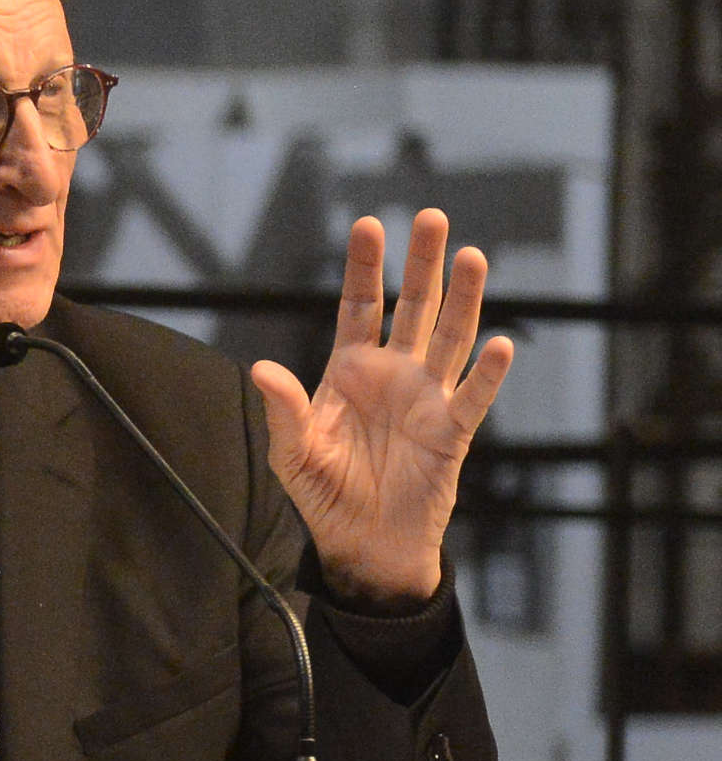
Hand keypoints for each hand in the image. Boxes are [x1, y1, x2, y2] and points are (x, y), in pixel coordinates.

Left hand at [250, 209, 513, 608]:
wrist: (362, 544)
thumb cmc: (325, 494)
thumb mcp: (292, 452)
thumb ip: (284, 409)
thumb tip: (262, 369)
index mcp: (350, 371)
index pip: (361, 307)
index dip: (366, 268)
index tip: (369, 223)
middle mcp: (393, 375)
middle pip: (414, 308)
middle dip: (422, 263)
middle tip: (431, 216)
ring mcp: (427, 399)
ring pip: (450, 339)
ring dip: (463, 299)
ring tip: (472, 257)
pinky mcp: (451, 433)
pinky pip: (473, 398)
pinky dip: (487, 373)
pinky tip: (498, 344)